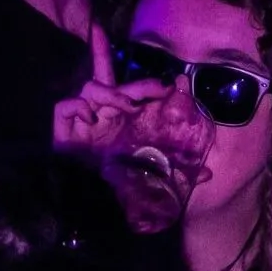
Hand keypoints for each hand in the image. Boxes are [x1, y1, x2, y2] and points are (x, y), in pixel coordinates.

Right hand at [52, 82, 209, 232]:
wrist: (86, 206)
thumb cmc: (117, 187)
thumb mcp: (150, 176)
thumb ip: (175, 173)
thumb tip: (209, 174)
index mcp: (119, 120)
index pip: (125, 89)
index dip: (129, 70)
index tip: (148, 63)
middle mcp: (100, 115)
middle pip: (110, 80)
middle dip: (134, 80)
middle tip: (158, 89)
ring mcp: (80, 120)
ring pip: (91, 87)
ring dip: (111, 93)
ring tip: (125, 109)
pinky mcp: (61, 129)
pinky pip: (65, 105)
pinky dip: (77, 107)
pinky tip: (90, 119)